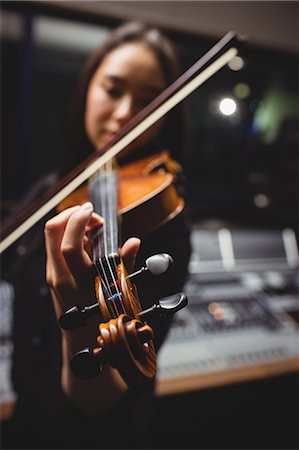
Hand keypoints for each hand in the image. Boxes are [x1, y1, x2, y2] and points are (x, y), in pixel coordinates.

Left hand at [45, 202, 140, 318]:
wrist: (83, 345)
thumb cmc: (103, 322)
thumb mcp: (118, 293)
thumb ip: (125, 264)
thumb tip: (134, 242)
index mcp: (75, 281)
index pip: (68, 243)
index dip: (79, 220)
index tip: (93, 210)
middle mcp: (58, 276)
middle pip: (52, 231)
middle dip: (71, 214)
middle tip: (92, 215)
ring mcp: (53, 275)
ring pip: (52, 237)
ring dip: (70, 223)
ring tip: (93, 228)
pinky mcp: (53, 275)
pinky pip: (55, 246)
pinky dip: (69, 235)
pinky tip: (88, 241)